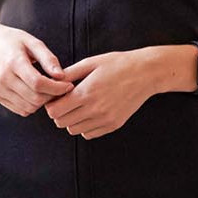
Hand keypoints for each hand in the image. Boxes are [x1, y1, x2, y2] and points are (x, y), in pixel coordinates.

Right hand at [0, 27, 71, 115]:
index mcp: (13, 62)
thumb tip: (62, 76)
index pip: (38, 83)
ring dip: (43, 102)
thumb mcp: (32, 42)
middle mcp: (4, 78)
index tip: (68, 85)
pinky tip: (36, 93)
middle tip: (60, 88)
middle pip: (35, 98)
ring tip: (49, 90)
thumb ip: (48, 58)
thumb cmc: (13, 41)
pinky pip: (21, 110)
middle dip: (52, 96)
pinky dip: (33, 105)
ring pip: (29, 107)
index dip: (57, 88)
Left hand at [44, 51, 158, 138]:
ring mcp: (105, 119)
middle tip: (66, 102)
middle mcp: (95, 109)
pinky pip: (89, 134)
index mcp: (86, 92)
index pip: (55, 111)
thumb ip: (69, 74)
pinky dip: (85, 127)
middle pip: (61, 123)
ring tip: (79, 107)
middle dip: (59, 113)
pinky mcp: (113, 125)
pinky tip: (90, 113)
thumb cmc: (118, 64)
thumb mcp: (91, 63)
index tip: (56, 97)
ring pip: (74, 130)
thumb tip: (51, 81)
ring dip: (72, 120)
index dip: (51, 104)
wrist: (146, 73)